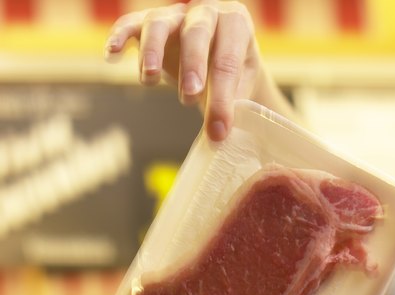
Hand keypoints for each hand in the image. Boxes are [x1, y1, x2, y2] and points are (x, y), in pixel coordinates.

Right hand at [105, 0, 259, 140]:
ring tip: (149, 80)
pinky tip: (111, 55)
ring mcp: (175, 14)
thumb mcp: (240, 87)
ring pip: (159, 23)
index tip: (218, 130)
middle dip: (192, 65)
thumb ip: (232, 108)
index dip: (223, 97)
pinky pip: (131, 23)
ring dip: (152, 51)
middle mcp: (206, 12)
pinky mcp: (149, 20)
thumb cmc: (233, 73)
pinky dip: (119, 36)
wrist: (217, 57)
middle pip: (196, 33)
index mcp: (236, 25)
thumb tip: (218, 140)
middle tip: (190, 96)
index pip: (228, 61)